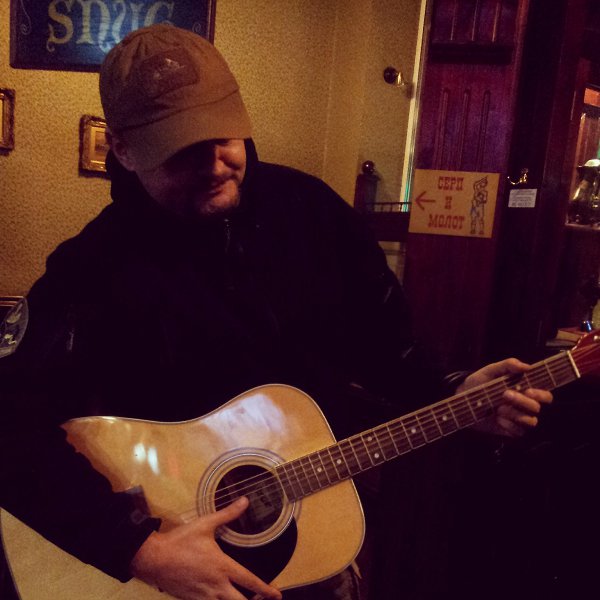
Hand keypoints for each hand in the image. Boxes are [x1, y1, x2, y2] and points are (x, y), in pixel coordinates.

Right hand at [130, 496, 281, 599]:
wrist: (153, 558)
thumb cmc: (180, 541)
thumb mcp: (205, 524)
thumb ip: (227, 514)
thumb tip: (244, 501)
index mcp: (222, 567)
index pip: (250, 581)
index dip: (265, 590)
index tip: (276, 594)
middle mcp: (216, 586)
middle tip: (261, 599)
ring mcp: (203, 596)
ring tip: (241, 598)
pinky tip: (218, 598)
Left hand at [457, 358, 552, 436]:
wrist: (462, 398)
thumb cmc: (479, 382)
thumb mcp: (491, 371)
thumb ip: (508, 365)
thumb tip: (526, 366)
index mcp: (525, 390)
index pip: (545, 395)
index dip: (541, 394)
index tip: (528, 390)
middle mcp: (525, 406)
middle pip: (537, 408)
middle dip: (523, 402)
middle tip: (505, 394)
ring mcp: (519, 419)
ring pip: (531, 421)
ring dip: (515, 414)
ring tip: (499, 408)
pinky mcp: (510, 430)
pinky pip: (518, 432)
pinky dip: (509, 425)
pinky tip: (497, 418)